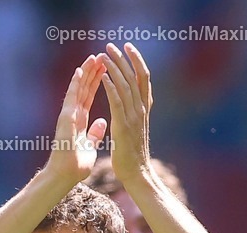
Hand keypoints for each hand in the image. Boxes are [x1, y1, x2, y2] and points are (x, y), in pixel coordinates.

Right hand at [47, 54, 107, 184]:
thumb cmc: (75, 167)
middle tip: (101, 56)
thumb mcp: (90, 147)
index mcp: (80, 121)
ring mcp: (68, 116)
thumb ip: (95, 134)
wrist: (64, 176)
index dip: (97, 82)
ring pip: (78, 90)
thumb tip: (102, 122)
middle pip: (84, 89)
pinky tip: (80, 71)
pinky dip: (76, 85)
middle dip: (93, 72)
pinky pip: (71, 99)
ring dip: (85, 73)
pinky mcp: (66, 120)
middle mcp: (73, 115)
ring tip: (94, 57)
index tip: (104, 69)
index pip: (89, 97)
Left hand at [100, 43, 152, 184]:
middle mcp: (141, 110)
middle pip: (134, 77)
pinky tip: (103, 75)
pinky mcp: (123, 125)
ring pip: (125, 85)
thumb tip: (132, 107)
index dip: (137, 61)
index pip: (143, 79)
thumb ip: (134, 116)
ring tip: (104, 55)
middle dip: (123, 59)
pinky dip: (110, 86)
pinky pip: (117, 101)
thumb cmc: (134, 156)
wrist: (137, 174)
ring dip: (114, 68)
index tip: (128, 48)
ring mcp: (133, 117)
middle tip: (112, 45)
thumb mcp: (136, 130)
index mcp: (144, 110)